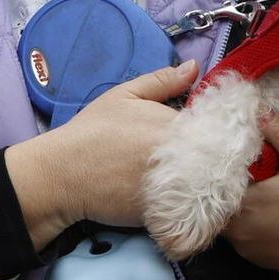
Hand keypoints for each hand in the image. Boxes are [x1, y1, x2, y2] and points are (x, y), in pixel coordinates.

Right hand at [5, 60, 199, 248]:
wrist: (62, 175)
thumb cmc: (91, 131)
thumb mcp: (123, 95)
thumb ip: (162, 81)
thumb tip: (194, 67)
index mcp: (175, 122)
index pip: (212, 127)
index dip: (208, 133)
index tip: (197, 139)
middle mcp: (182, 154)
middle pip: (215, 158)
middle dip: (210, 160)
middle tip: (191, 163)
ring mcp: (176, 185)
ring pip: (207, 185)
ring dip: (204, 184)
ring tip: (185, 182)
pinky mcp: (167, 212)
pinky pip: (192, 209)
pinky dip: (189, 206)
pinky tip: (175, 200)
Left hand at [223, 112, 278, 274]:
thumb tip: (259, 109)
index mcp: (246, 204)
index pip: (214, 187)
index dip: (219, 174)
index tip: (233, 162)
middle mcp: (241, 233)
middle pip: (218, 208)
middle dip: (228, 193)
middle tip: (247, 176)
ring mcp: (251, 251)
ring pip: (230, 227)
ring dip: (239, 212)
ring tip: (259, 195)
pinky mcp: (263, 263)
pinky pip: (245, 242)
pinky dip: (251, 229)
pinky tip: (271, 217)